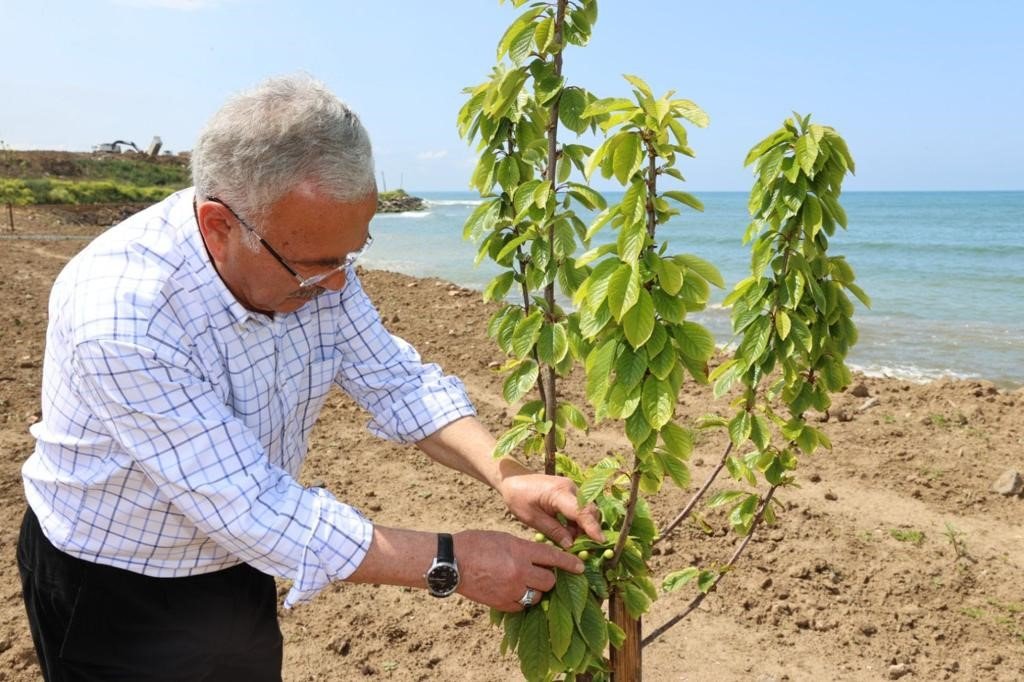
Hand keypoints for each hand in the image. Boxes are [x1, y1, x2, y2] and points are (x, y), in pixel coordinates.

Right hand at [453, 530, 583, 611]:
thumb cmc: (475, 544)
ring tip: (523, 581)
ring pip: (538, 595)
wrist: (451, 562)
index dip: (569, 563)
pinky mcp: (501, 604)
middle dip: (549, 577)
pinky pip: (522, 605)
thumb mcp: (504, 538)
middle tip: (541, 572)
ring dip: (536, 589)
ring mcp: (511, 590)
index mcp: (521, 551)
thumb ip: (524, 549)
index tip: (580, 567)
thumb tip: (539, 558)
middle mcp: (520, 572)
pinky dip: (521, 600)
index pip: (553, 558)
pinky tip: (512, 591)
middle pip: (550, 581)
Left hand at [499, 473, 603, 548]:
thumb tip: (571, 546)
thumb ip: (554, 531)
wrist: (514, 480)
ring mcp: (572, 489)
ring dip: (583, 528)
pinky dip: (578, 522)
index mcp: (559, 492)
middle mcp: (571, 488)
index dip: (592, 527)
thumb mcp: (533, 519)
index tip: (600, 542)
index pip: (581, 511)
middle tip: (584, 549)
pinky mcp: (571, 492)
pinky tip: (569, 533)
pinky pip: (580, 509)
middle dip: (589, 530)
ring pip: (587, 511)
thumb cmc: (519, 498)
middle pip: (589, 510)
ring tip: (573, 542)